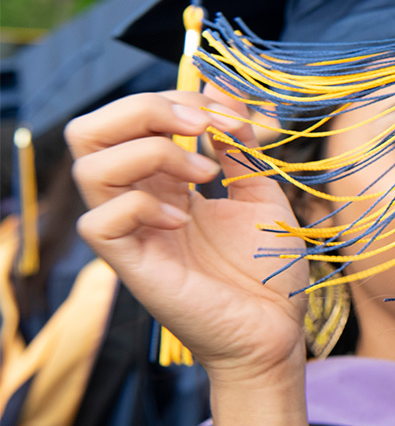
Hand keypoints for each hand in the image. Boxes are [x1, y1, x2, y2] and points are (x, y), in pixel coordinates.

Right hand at [68, 91, 308, 385]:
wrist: (277, 331)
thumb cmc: (268, 272)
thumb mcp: (263, 193)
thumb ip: (242, 146)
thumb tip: (223, 94)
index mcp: (162, 182)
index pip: (129, 117)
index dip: (178, 99)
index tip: (236, 117)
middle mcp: (138, 201)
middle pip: (89, 130)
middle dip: (144, 108)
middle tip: (200, 124)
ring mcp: (131, 234)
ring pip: (87, 167)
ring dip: (150, 152)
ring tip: (204, 174)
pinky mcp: (132, 267)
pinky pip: (100, 223)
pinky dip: (143, 205)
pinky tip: (186, 219)